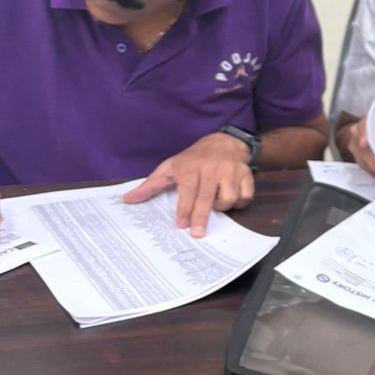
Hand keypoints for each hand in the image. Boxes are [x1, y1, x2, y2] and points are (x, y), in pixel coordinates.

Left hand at [123, 133, 254, 238]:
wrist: (225, 141)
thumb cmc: (194, 158)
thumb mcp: (170, 167)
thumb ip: (150, 185)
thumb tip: (128, 200)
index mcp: (192, 166)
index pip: (188, 189)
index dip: (185, 208)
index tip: (181, 224)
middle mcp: (213, 167)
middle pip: (207, 196)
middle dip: (201, 216)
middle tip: (197, 233)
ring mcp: (231, 170)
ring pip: (229, 197)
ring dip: (222, 207)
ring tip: (214, 204)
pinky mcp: (246, 173)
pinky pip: (246, 195)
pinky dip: (240, 202)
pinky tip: (231, 200)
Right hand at [338, 114, 374, 175]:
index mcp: (371, 118)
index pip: (363, 125)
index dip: (363, 134)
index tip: (364, 144)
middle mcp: (359, 130)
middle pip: (360, 145)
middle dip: (372, 159)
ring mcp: (356, 144)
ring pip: (361, 157)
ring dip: (374, 166)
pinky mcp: (359, 156)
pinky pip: (363, 165)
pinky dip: (373, 170)